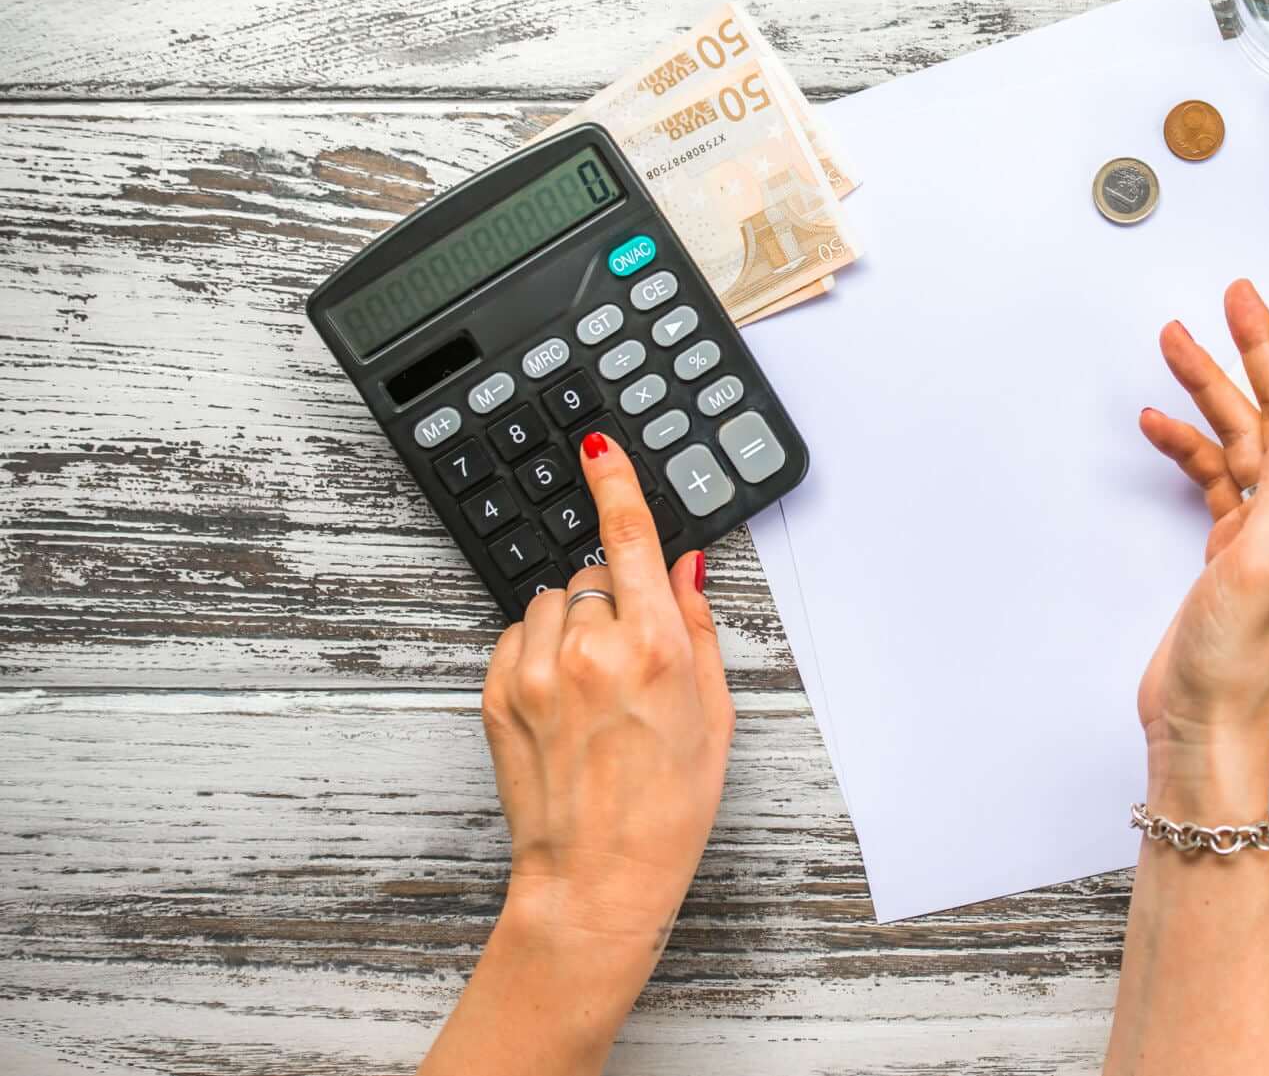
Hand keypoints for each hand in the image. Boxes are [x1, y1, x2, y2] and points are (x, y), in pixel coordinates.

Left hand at [480, 432, 732, 985]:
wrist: (596, 880)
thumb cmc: (666, 810)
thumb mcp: (714, 715)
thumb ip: (697, 628)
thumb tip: (682, 568)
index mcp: (654, 649)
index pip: (627, 538)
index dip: (615, 481)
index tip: (600, 445)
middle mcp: (590, 650)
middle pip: (592, 575)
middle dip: (612, 599)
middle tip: (632, 660)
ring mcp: (536, 672)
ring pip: (551, 602)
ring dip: (572, 624)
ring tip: (594, 686)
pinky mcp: (498, 694)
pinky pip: (517, 637)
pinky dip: (539, 652)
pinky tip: (563, 700)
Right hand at [1135, 281, 1268, 817]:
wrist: (1199, 729)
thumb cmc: (1238, 666)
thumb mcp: (1264, 567)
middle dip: (1261, 354)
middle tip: (1237, 299)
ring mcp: (1264, 532)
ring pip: (1241, 439)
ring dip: (1209, 392)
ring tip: (1175, 341)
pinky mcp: (1229, 547)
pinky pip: (1210, 477)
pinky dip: (1183, 447)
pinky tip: (1155, 423)